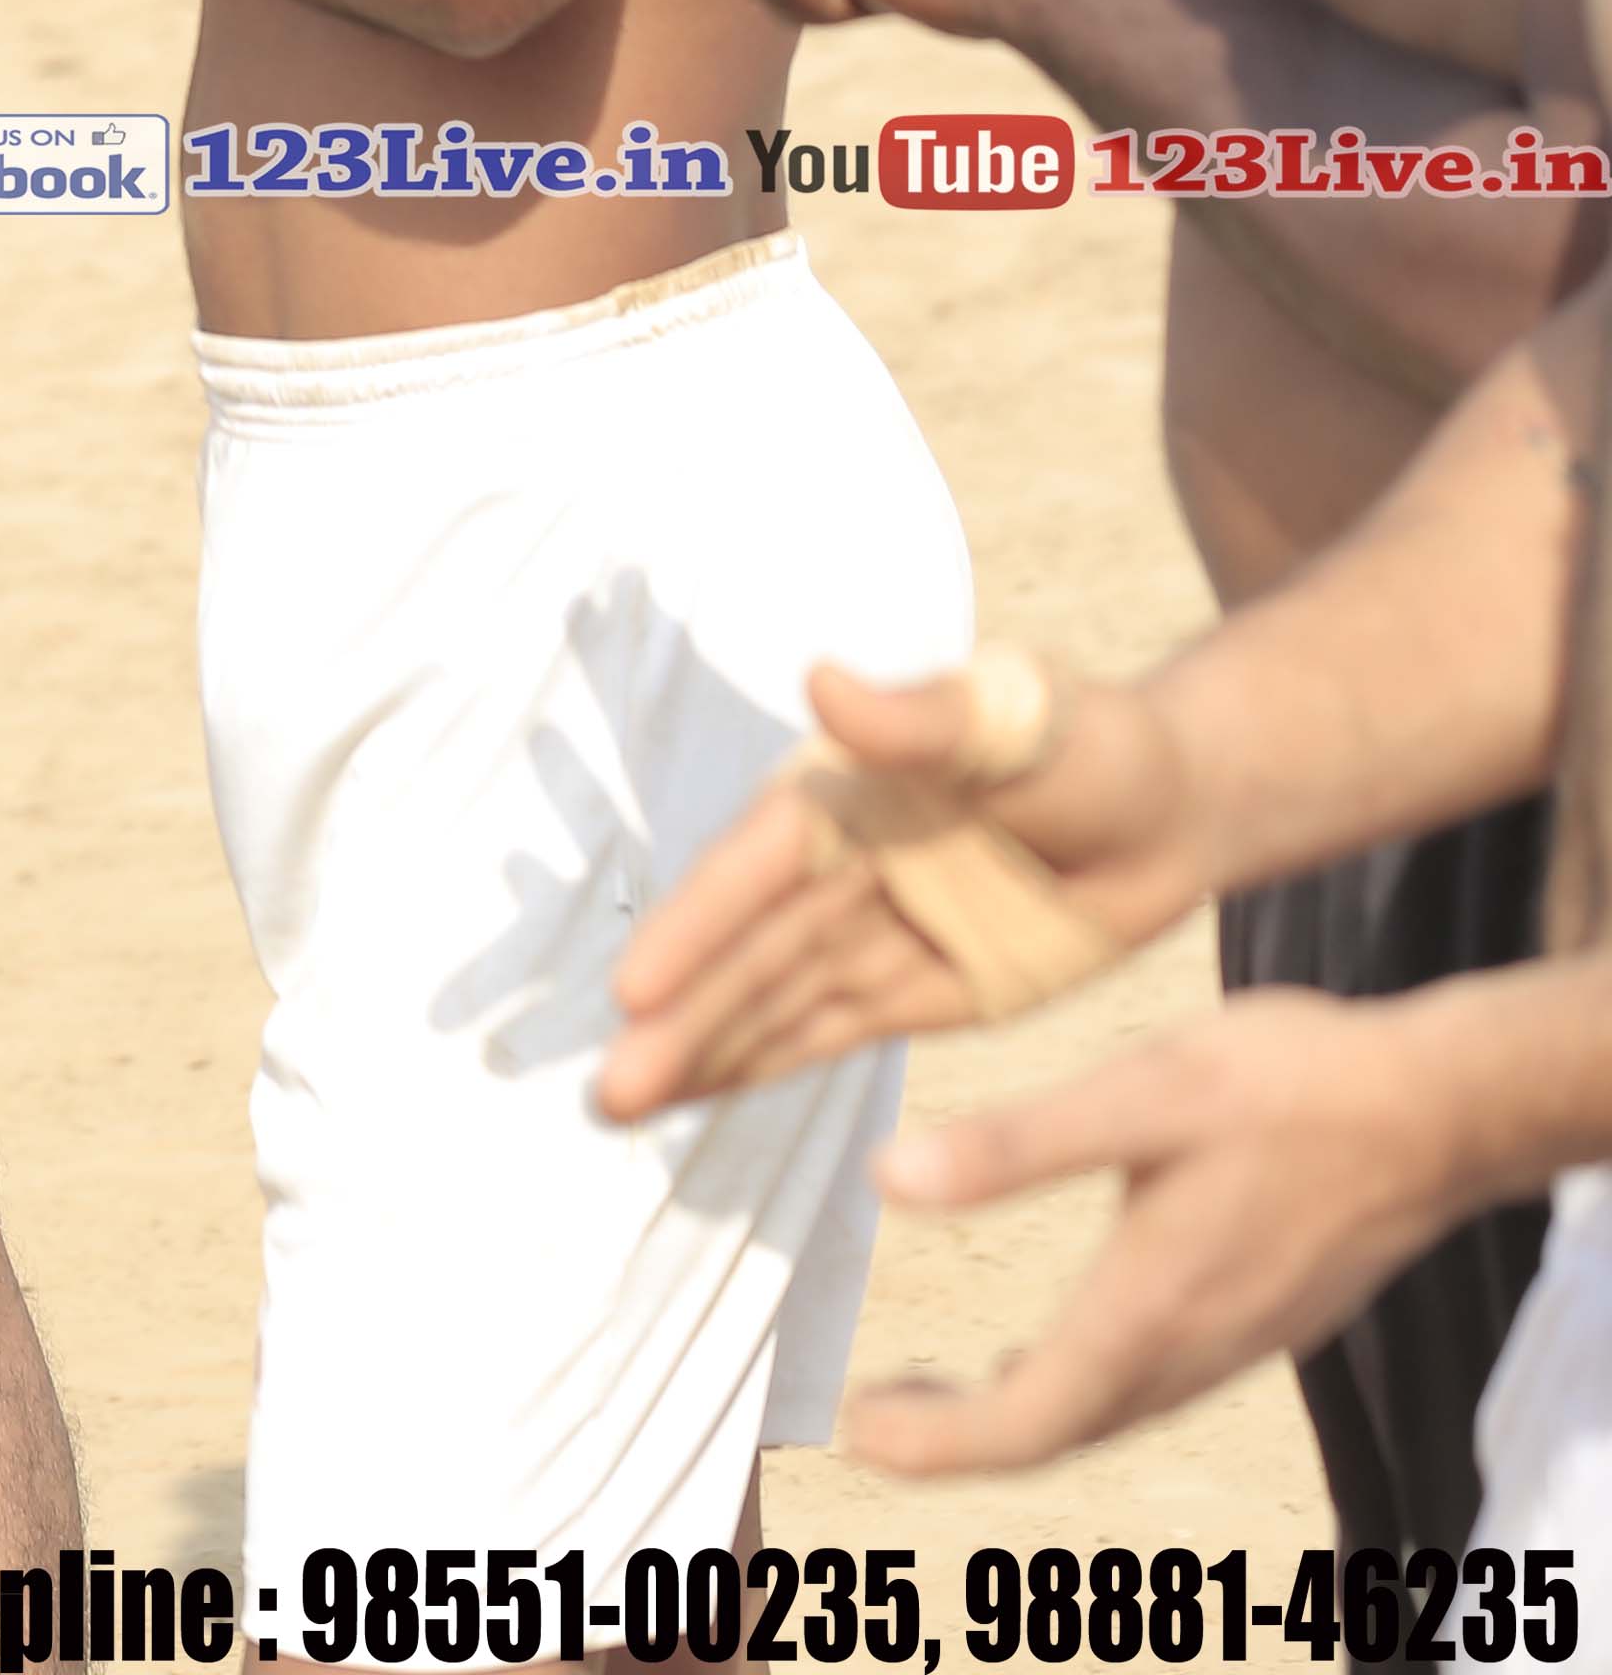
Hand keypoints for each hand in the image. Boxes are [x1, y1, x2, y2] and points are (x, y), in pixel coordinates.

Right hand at [596, 656, 1201, 1121]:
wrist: (1182, 806)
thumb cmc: (1095, 739)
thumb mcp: (1018, 719)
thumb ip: (922, 716)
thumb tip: (824, 681)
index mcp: (843, 795)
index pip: (757, 871)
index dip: (696, 930)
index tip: (632, 992)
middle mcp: (838, 865)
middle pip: (749, 954)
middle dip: (680, 1022)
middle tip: (607, 1090)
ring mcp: (876, 932)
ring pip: (777, 1003)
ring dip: (703, 1052)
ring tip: (619, 1107)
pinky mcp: (924, 990)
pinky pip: (834, 1030)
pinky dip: (765, 1059)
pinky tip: (699, 1092)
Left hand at [835, 991, 1490, 1475]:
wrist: (1443, 1108)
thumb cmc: (1295, 1089)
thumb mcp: (1140, 1091)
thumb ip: (1016, 1143)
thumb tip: (888, 1177)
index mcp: (1149, 1305)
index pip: (1028, 1419)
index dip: (938, 1442)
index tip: (859, 1429)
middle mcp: (1195, 1345)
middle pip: (1062, 1431)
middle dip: (961, 1439)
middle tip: (875, 1420)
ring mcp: (1237, 1337)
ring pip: (1109, 1411)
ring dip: (1019, 1413)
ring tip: (933, 1393)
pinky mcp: (1265, 1314)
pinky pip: (1153, 1383)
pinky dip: (1079, 1384)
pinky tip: (1043, 1350)